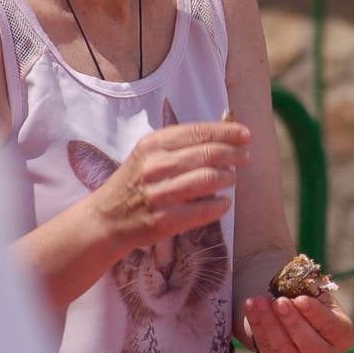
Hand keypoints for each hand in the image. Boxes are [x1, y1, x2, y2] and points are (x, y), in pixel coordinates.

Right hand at [86, 121, 248, 255]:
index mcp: (152, 144)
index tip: (246, 135)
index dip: (227, 132)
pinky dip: (221, 205)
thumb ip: (181, 144)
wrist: (106, 219)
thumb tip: (225, 133)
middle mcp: (155, 166)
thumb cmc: (136, 182)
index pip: (198, 132)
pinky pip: (205, 210)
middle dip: (234, 154)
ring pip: (209, 179)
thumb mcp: (149, 154)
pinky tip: (224, 202)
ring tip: (231, 178)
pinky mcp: (165, 220)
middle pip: (209, 153)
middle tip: (245, 157)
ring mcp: (159, 194)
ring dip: (229, 177)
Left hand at [243, 290, 353, 352]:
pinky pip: (268, 350)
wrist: (297, 317)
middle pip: (309, 344)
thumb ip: (308, 294)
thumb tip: (291, 295)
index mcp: (343, 336)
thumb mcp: (317, 294)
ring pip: (284, 349)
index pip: (330, 326)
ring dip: (269, 323)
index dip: (315, 314)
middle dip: (291, 322)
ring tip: (259, 301)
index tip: (299, 299)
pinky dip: (257, 327)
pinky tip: (251, 307)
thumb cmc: (312, 302)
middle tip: (278, 301)